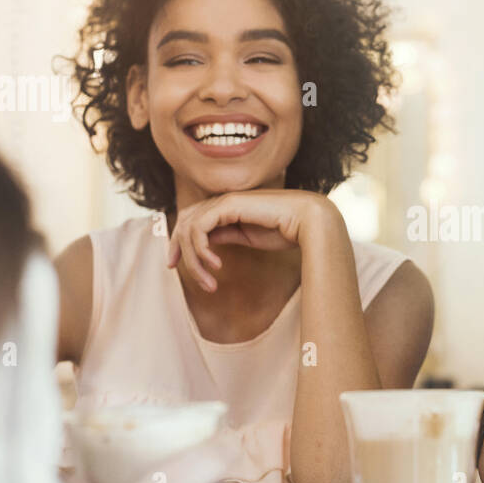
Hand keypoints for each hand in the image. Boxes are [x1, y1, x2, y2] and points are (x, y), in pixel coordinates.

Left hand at [166, 190, 339, 291]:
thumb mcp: (248, 236)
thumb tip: (207, 243)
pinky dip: (202, 249)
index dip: (178, 241)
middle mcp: (223, 201)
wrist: (309, 221)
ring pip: (189, 228)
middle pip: (184, 221)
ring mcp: (225, 201)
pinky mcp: (228, 206)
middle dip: (175, 247)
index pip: (191, 220)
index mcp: (227, 207)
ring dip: (194, 259)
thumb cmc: (287, 230)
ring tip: (209, 281)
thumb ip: (227, 235)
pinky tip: (217, 265)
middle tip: (174, 269)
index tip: (174, 265)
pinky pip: (200, 228)